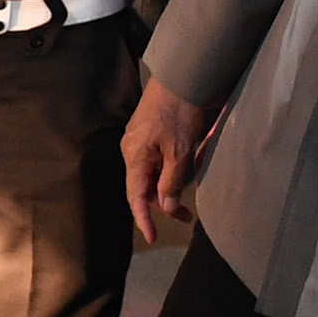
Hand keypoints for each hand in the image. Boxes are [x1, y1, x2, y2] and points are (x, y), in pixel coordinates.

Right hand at [121, 76, 208, 246]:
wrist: (182, 78)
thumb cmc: (180, 113)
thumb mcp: (181, 151)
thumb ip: (172, 181)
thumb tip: (166, 207)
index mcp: (135, 156)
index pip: (135, 196)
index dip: (143, 219)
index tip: (152, 238)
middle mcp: (131, 151)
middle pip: (142, 187)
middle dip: (162, 204)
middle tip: (186, 216)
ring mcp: (138, 142)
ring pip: (148, 176)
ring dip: (165, 189)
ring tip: (186, 200)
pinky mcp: (146, 135)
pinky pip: (152, 163)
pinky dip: (164, 175)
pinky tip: (178, 176)